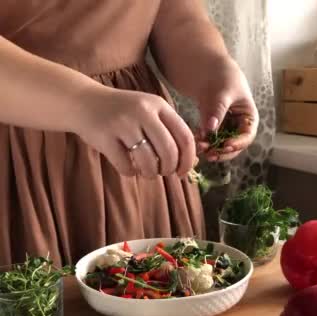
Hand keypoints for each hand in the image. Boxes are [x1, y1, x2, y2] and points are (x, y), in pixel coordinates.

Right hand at [75, 85, 196, 177]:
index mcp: (159, 105)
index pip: (185, 137)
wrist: (84, 102)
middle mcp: (143, 112)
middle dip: (168, 169)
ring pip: (148, 162)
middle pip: (169, 152)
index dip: (188, 160)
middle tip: (162, 172)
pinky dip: (130, 172)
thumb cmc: (123, 113)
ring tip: (146, 172)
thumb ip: (169, 132)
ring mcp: (123, 124)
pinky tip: (128, 166)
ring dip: (150, 174)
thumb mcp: (149, 113)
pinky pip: (126, 167)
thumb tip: (192, 164)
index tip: (183, 172)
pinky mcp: (105, 138)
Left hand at [196, 60, 258, 161]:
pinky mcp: (213, 128)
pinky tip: (195, 140)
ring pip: (220, 145)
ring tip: (199, 148)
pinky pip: (209, 140)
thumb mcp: (223, 91)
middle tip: (210, 154)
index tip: (225, 146)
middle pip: (234, 146)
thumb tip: (211, 129)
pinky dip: (203, 142)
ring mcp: (225, 129)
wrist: (208, 68)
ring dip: (210, 149)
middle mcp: (239, 126)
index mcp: (248, 117)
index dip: (238, 143)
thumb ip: (218, 110)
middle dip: (222, 151)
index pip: (247, 135)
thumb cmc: (223, 75)